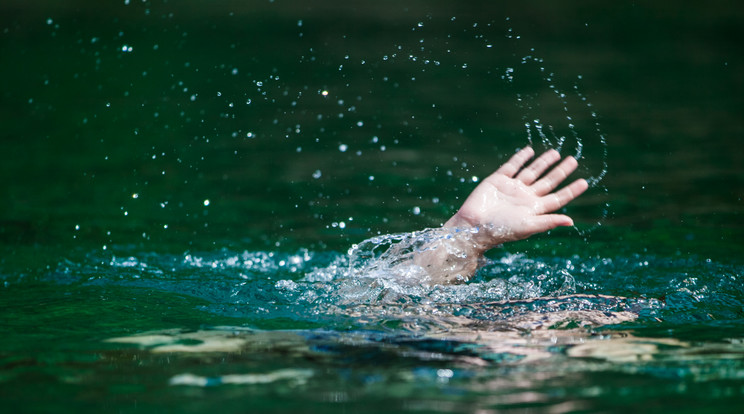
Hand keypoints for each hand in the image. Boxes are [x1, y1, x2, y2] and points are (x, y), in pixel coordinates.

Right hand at [444, 147, 587, 249]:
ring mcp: (512, 187)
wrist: (474, 225)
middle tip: (573, 160)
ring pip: (532, 171)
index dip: (571, 190)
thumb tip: (571, 221)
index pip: (557, 198)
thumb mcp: (527, 226)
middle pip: (548, 182)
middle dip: (560, 171)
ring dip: (544, 162)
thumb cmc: (501, 230)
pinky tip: (529, 151)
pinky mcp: (497, 180)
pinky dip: (521, 158)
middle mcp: (525, 197)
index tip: (584, 182)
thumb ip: (548, 221)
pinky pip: (512, 166)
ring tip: (556, 153)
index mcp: (534, 209)